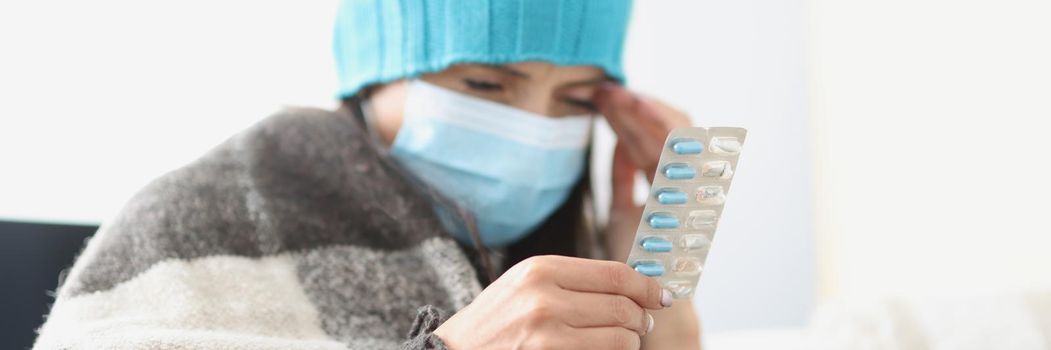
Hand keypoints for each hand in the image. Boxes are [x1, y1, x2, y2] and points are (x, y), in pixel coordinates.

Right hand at [433, 255, 671, 349]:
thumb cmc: (491, 325)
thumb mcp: (524, 288)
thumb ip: (572, 282)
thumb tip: (630, 286)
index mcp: (541, 270)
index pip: (615, 274)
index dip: (647, 286)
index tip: (661, 295)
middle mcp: (545, 298)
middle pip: (623, 307)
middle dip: (640, 319)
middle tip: (640, 325)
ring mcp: (547, 334)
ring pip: (621, 338)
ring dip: (628, 343)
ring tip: (618, 342)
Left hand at [593, 85, 703, 349]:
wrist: (647, 295)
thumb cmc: (636, 258)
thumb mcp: (622, 209)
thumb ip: (622, 176)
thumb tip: (616, 143)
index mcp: (673, 185)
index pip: (657, 139)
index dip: (632, 116)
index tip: (603, 100)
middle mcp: (688, 181)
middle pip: (664, 130)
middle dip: (632, 107)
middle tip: (601, 90)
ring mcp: (696, 182)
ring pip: (674, 129)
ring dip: (640, 107)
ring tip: (610, 93)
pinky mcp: (695, 184)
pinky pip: (680, 144)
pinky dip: (655, 119)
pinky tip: (628, 105)